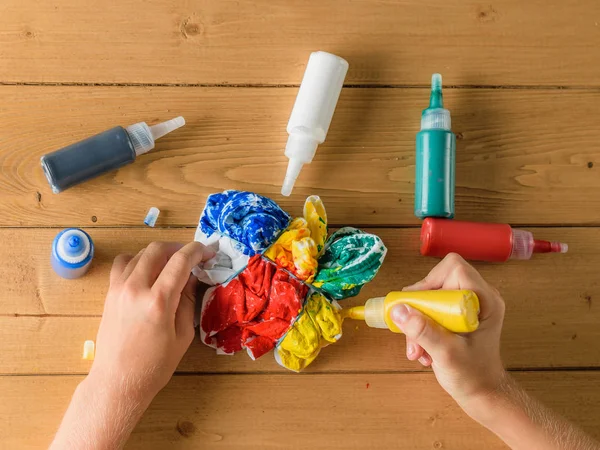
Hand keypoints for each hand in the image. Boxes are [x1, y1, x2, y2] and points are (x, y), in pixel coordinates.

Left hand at [89, 241, 214, 408]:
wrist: (118, 381)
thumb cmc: (155, 365)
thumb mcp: (183, 334)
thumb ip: (188, 300)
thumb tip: (192, 277)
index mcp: (158, 301)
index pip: (180, 261)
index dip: (197, 251)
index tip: (208, 252)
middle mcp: (136, 288)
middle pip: (158, 249)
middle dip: (179, 248)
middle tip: (192, 257)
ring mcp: (119, 289)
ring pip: (140, 253)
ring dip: (159, 253)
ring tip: (171, 264)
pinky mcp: (109, 293)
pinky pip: (123, 264)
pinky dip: (138, 260)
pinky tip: (148, 272)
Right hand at [390, 253, 506, 416]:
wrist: (483, 394)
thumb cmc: (473, 376)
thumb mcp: (446, 354)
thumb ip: (423, 331)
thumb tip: (398, 310)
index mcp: (485, 300)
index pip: (454, 268)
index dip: (431, 281)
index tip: (418, 304)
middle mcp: (478, 297)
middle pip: (438, 281)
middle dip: (420, 307)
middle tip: (410, 329)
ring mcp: (468, 306)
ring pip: (432, 297)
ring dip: (417, 321)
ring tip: (416, 349)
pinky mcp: (458, 315)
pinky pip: (432, 309)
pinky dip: (422, 327)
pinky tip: (422, 349)